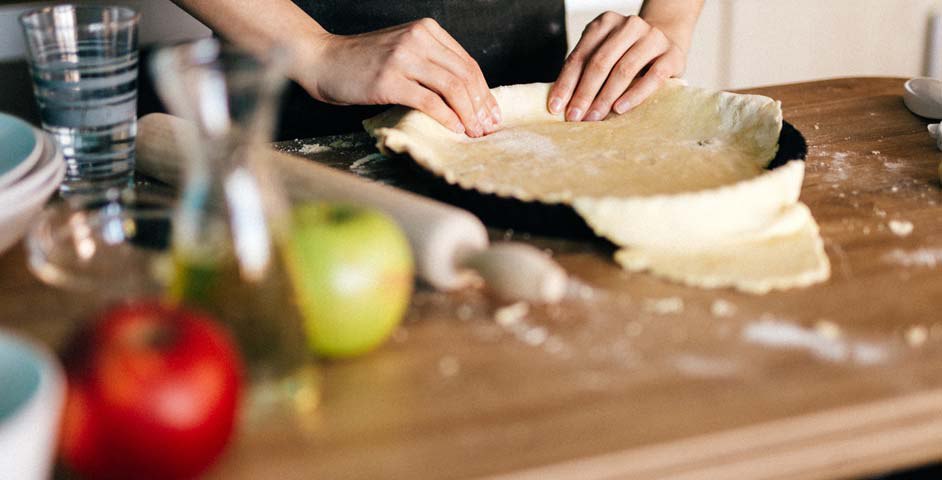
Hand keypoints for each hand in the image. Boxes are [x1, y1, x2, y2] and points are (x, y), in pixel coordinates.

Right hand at [298, 18, 500, 136]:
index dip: (484, 92)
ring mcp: (403, 58)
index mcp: (426, 30)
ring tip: (473, 132)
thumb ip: (432, 64)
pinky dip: (447, 118)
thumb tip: (468, 97)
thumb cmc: (363, 62)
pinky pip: (430, 102)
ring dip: (468, 115)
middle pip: (465, 76)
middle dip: (481, 106)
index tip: (492, 114)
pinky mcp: (390, 80)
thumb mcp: (403, 51)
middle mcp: (418, 39)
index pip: (468, 63)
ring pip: (452, 88)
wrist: (323, 60)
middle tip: (487, 128)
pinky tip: (454, 130)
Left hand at [548, 12, 686, 121]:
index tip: (555, 108)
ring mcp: (653, 38)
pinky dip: (634, 95)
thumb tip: (562, 103)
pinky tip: (620, 109)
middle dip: (584, 93)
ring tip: (594, 117)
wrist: (667, 45)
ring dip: (605, 97)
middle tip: (574, 117)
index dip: (566, 83)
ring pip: (624, 69)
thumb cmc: (628, 56)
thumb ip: (585, 71)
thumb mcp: (604, 56)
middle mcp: (630, 26)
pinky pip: (652, 77)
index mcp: (606, 23)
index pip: (580, 56)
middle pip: (600, 62)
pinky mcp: (672, 55)